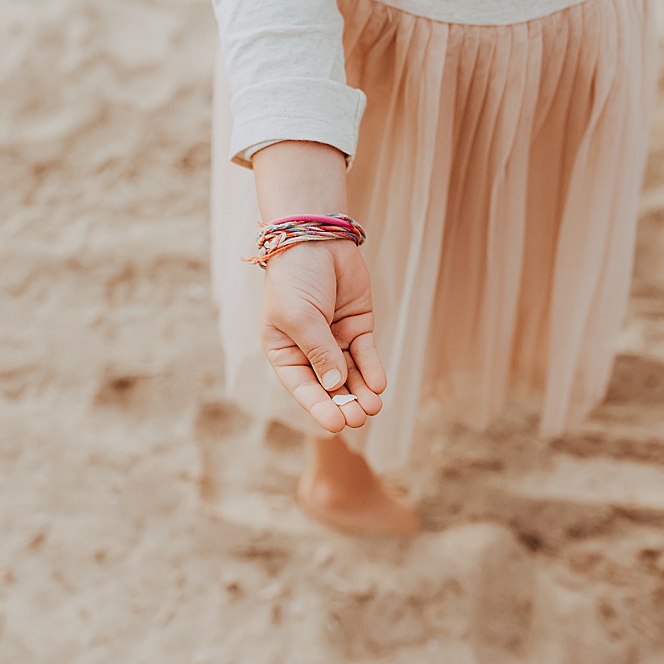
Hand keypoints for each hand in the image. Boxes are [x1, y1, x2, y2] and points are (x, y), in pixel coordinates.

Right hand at [259, 239, 386, 433]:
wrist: (315, 237)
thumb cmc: (295, 277)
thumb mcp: (300, 317)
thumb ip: (319, 352)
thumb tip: (336, 386)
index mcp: (284, 352)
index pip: (303, 388)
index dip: (319, 408)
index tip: (337, 425)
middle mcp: (309, 351)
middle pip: (329, 386)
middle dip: (344, 403)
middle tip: (358, 418)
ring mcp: (334, 340)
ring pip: (350, 375)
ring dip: (361, 392)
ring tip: (372, 408)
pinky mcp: (357, 328)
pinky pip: (365, 356)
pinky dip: (372, 371)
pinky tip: (378, 385)